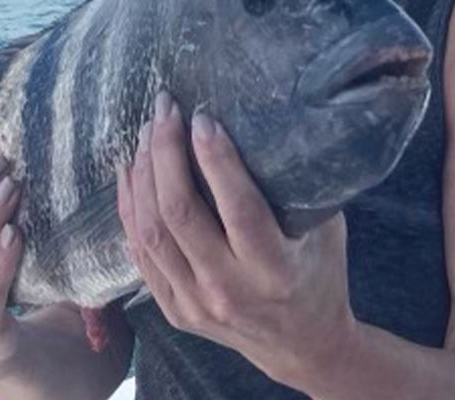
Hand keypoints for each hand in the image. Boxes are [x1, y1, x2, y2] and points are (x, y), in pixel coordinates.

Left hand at [116, 92, 356, 387]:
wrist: (303, 346)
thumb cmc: (320, 272)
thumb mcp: (324, 229)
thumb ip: (296, 185)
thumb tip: (269, 120)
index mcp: (275, 270)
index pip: (238, 208)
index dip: (217, 158)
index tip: (203, 117)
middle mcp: (229, 290)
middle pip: (180, 212)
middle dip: (166, 151)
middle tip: (165, 108)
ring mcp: (194, 304)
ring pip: (151, 230)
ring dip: (144, 173)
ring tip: (146, 131)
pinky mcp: (173, 309)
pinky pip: (140, 251)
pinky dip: (130, 206)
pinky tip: (130, 170)